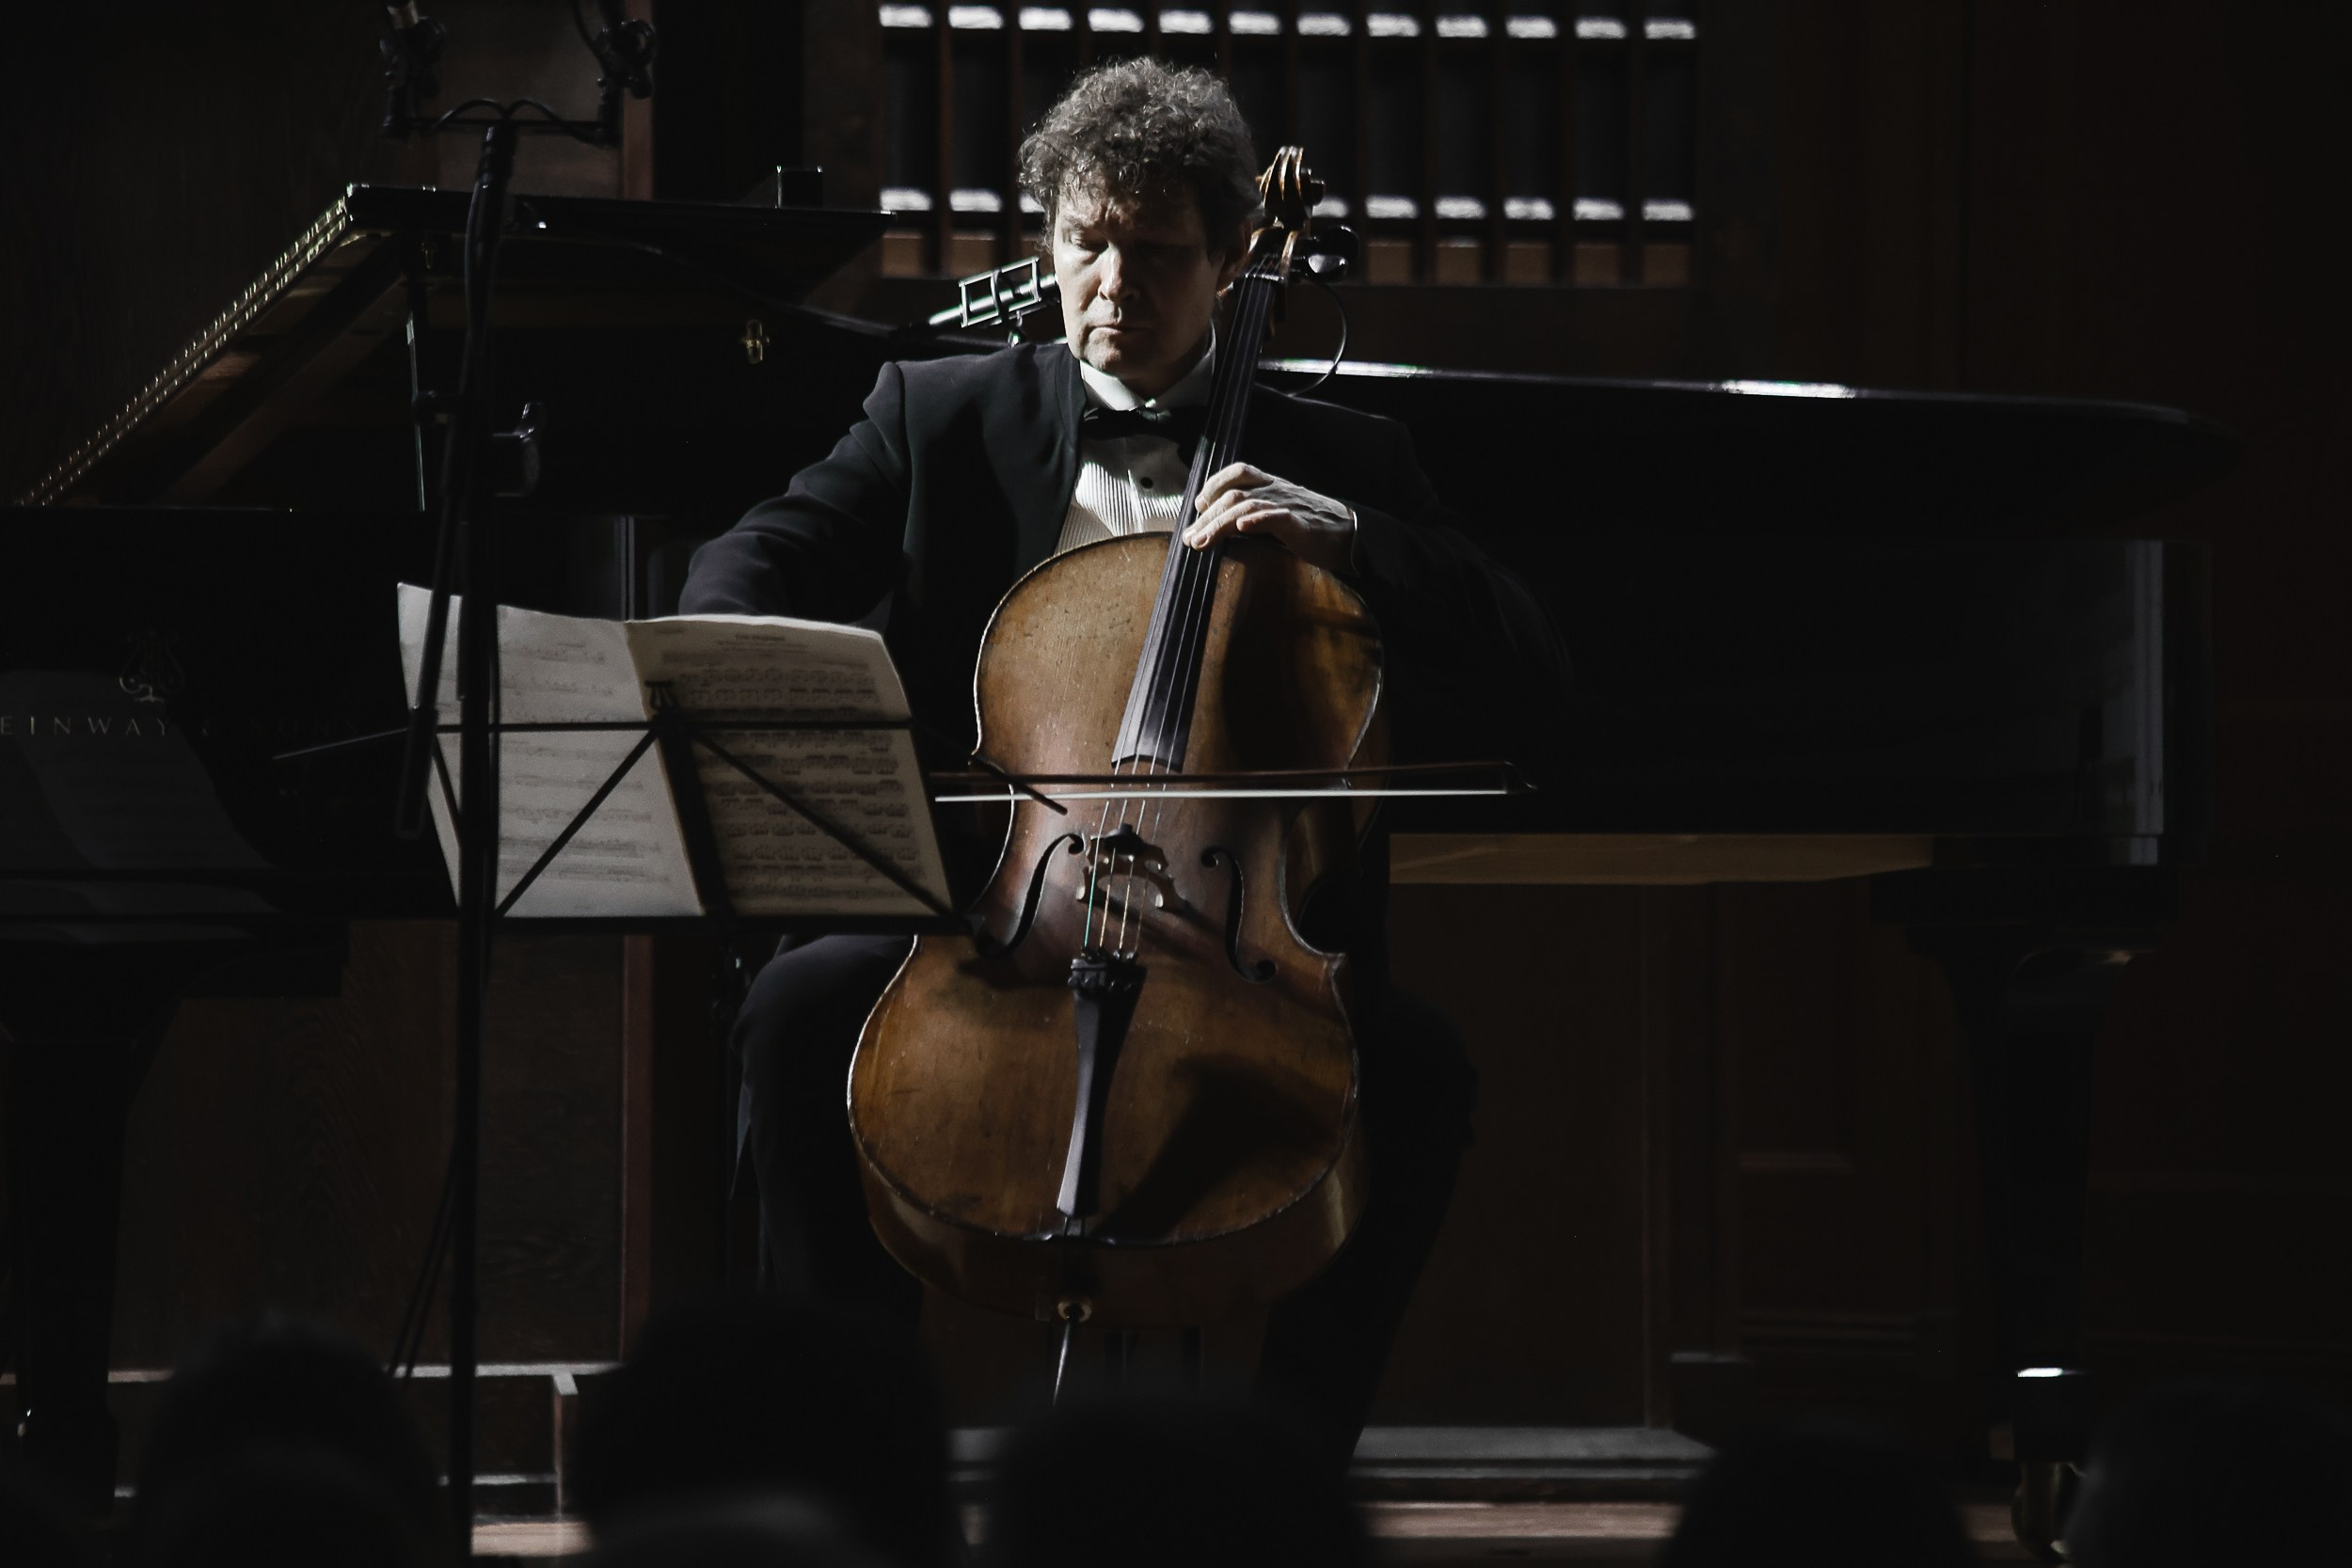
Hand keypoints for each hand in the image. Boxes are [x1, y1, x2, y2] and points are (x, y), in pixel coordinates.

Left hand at [1183, 462, 1356, 575]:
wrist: (1353, 536)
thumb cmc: (1316, 528)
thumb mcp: (1283, 515)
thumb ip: (1258, 514)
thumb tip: (1229, 527)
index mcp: (1274, 486)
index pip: (1239, 472)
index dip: (1214, 484)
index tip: (1199, 505)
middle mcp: (1278, 490)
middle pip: (1234, 494)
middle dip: (1207, 516)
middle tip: (1190, 537)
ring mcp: (1289, 505)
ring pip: (1246, 505)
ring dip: (1218, 524)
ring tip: (1201, 542)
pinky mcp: (1301, 524)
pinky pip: (1276, 517)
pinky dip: (1256, 519)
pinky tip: (1242, 527)